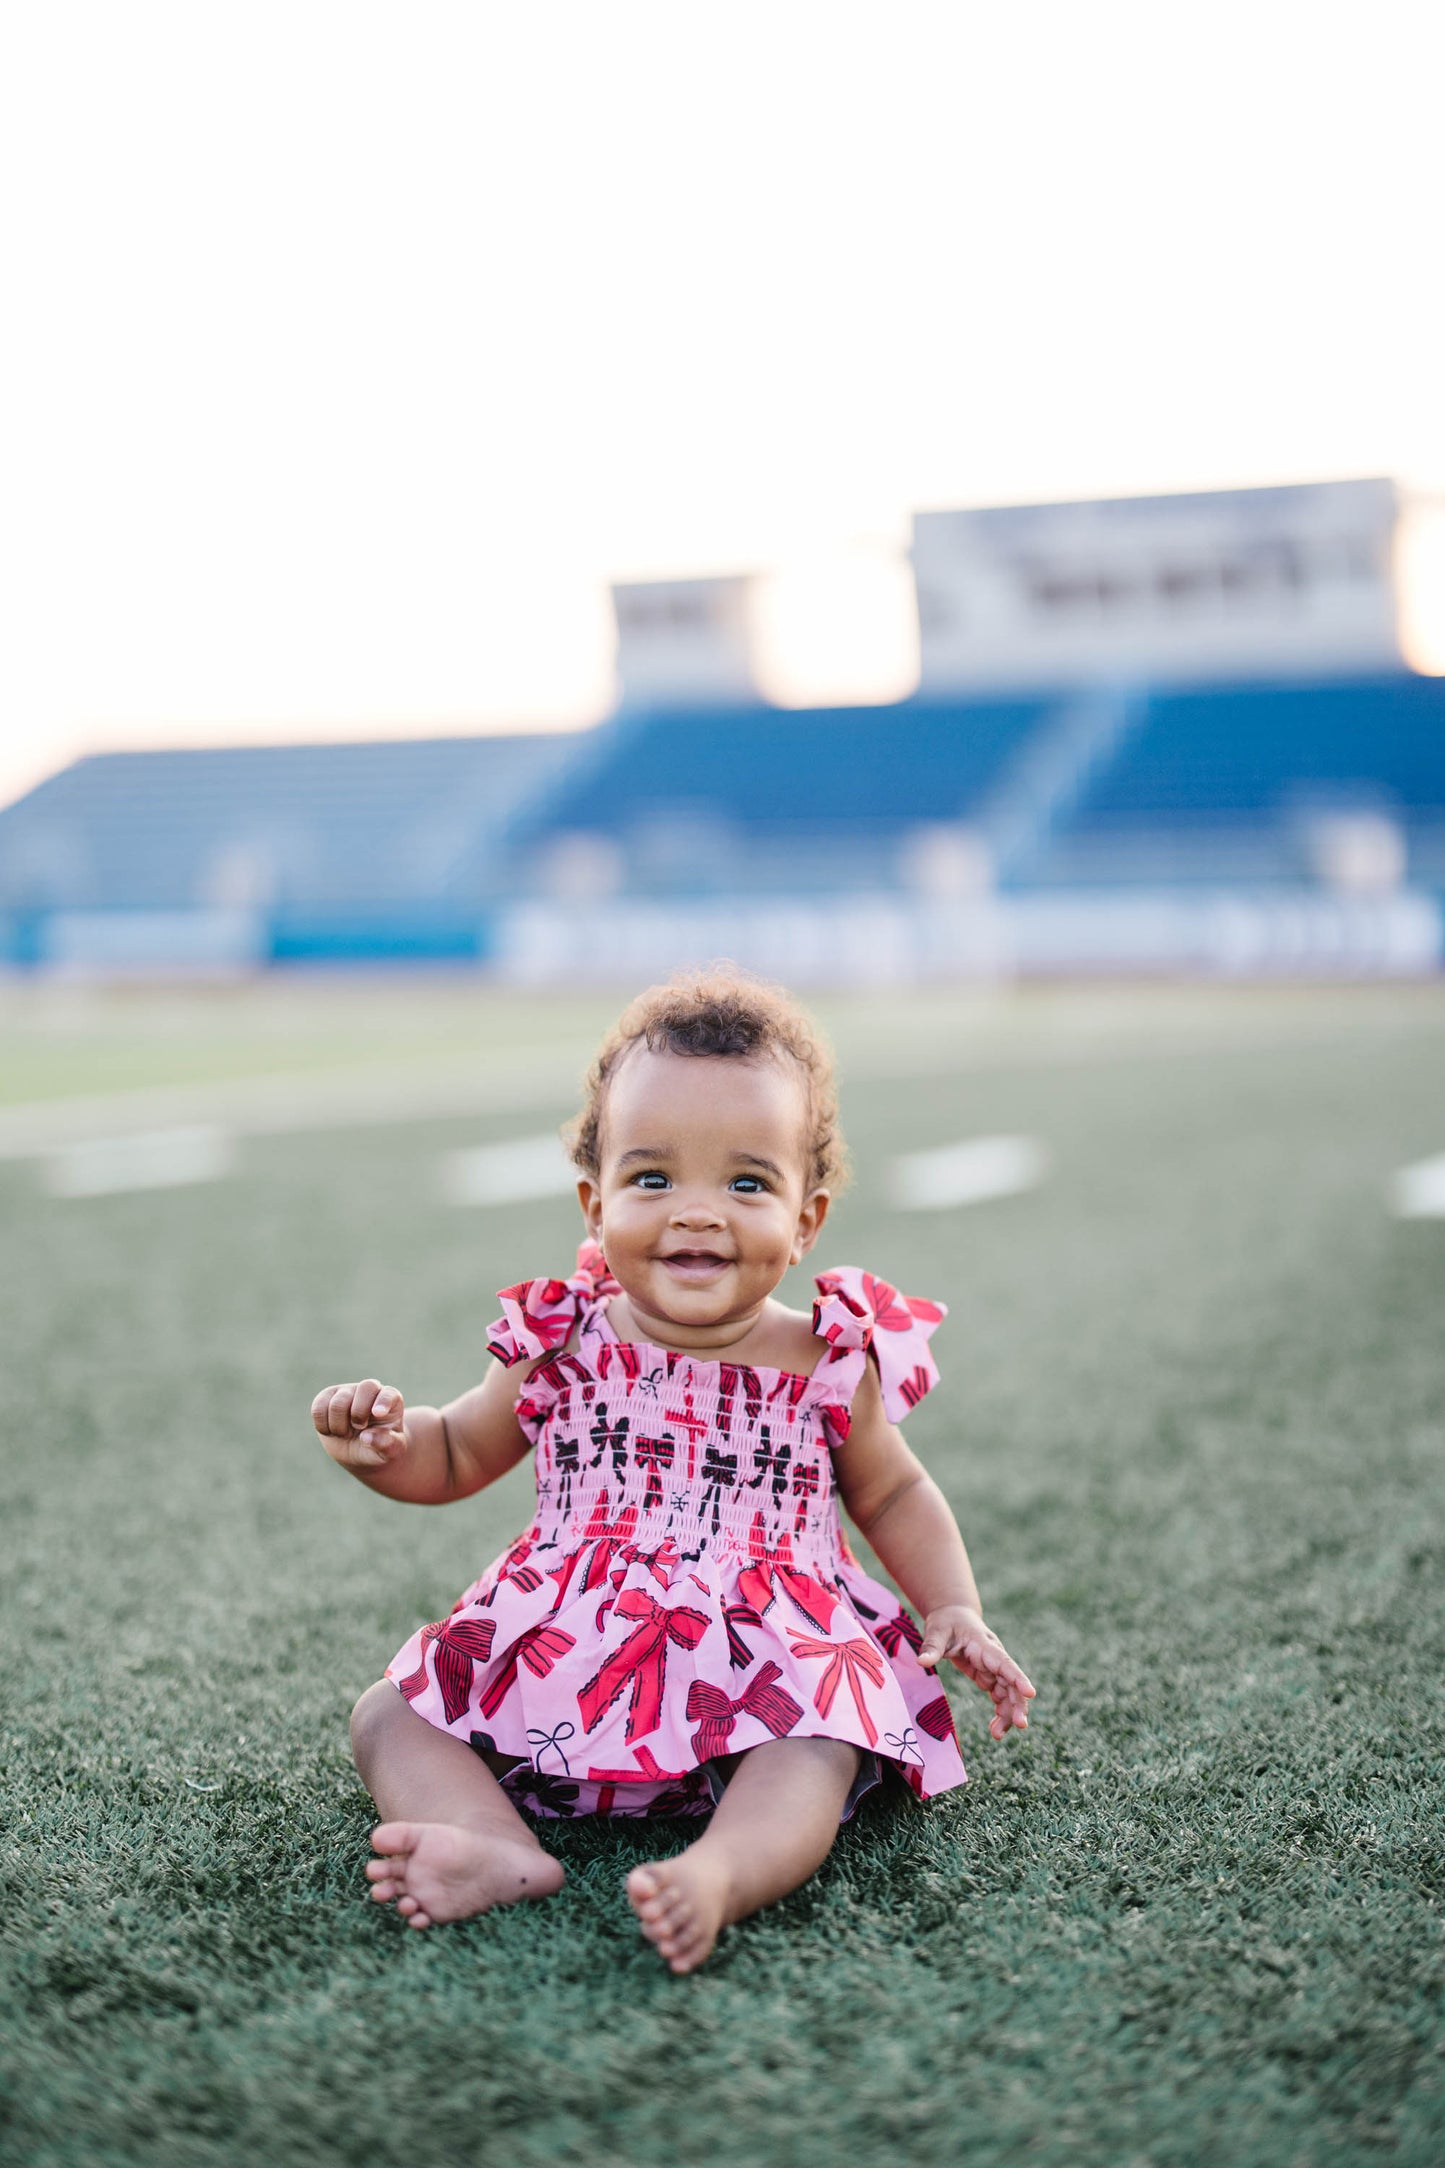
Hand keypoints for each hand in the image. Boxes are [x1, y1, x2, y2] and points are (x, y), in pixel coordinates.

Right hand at [311, 1379, 406, 1470]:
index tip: (378, 1414)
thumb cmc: (380, 1448)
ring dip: (339, 1426)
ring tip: (345, 1433)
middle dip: (358, 1415)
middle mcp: (369, 1390)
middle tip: (359, 1428)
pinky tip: (332, 1431)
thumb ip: (386, 1444)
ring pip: (337, 1403)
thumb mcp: (391, 1451)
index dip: (383, 1402)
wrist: (359, 1451)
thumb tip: (366, 1436)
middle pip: (362, 1390)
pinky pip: (318, 1408)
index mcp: (391, 1400)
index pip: (388, 1394)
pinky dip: (323, 1426)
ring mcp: (347, 1392)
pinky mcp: (326, 1398)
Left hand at [917, 1605, 1035, 1740]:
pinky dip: (1000, 1713)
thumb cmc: (946, 1621)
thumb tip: (921, 1662)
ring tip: (997, 1735)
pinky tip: (995, 1729)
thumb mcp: (936, 1631)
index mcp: (984, 1645)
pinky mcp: (988, 1677)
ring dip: (1007, 1714)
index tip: (1031, 1693)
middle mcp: (994, 1658)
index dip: (1018, 1678)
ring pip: (1008, 1694)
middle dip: (1017, 1703)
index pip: (1005, 1663)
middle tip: (1020, 1725)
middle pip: (1011, 1682)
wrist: (953, 1615)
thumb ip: (931, 1647)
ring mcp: (993, 1668)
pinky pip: (999, 1697)